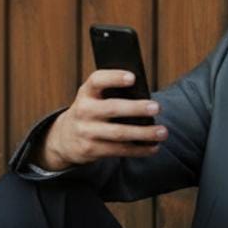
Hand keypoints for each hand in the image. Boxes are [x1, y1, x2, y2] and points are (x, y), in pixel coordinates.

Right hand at [44, 69, 167, 165]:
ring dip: (143, 133)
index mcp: (86, 93)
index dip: (114, 78)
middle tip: (156, 107)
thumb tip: (146, 99)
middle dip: (136, 108)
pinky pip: (119, 150)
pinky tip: (153, 147)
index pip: (97, 80)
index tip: (133, 78)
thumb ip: (113, 95)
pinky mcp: (91, 150)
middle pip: (112, 108)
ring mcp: (86, 132)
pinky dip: (139, 149)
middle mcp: (83, 111)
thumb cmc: (91, 111)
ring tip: (162, 132)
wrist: (64, 138)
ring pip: (119, 133)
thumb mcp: (93, 98)